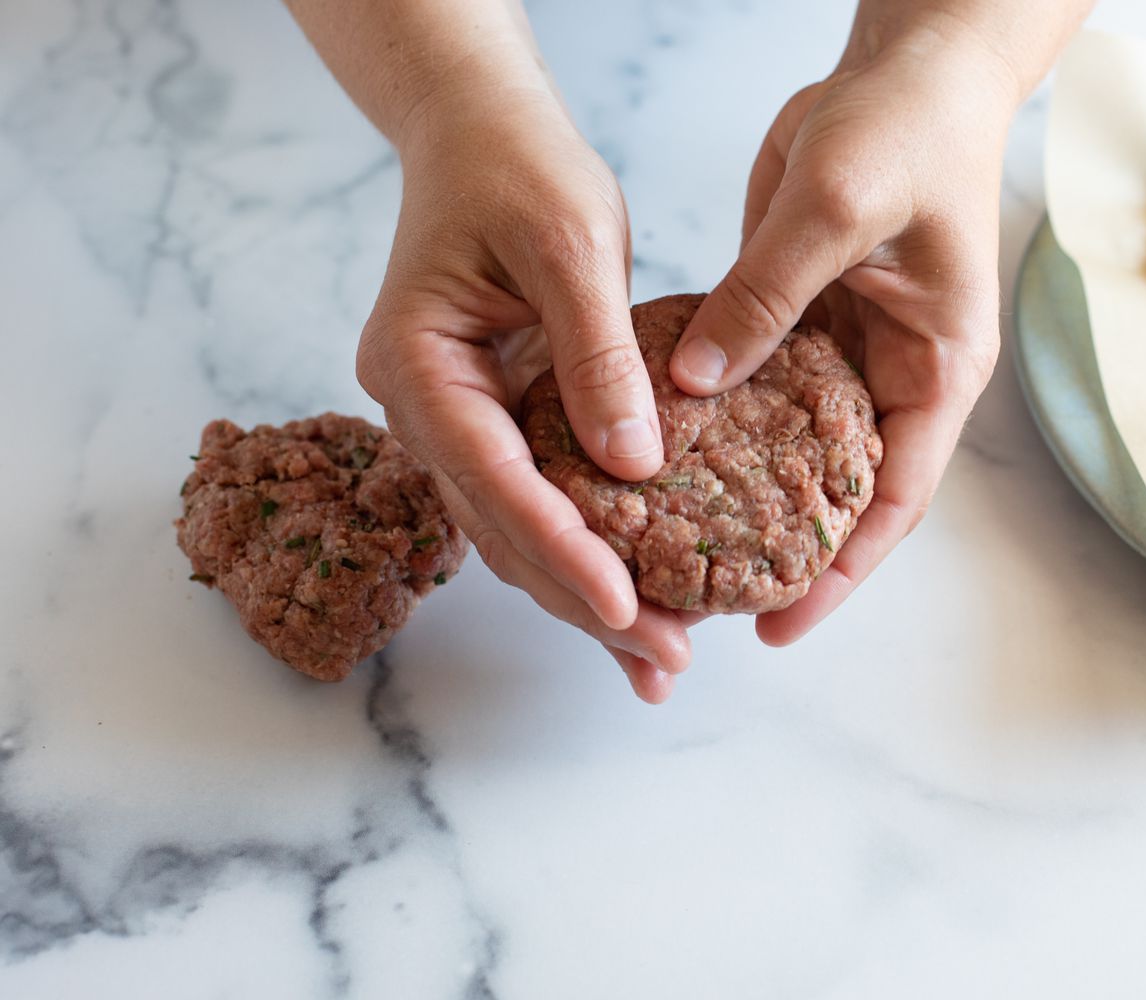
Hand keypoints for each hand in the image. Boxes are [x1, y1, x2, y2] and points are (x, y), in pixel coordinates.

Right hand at [355, 93, 691, 702]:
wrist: (482, 137)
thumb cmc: (520, 170)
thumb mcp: (572, 244)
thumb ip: (598, 356)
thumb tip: (635, 467)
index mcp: (417, 364)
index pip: (493, 478)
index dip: (562, 550)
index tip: (628, 610)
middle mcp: (421, 408)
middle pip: (502, 529)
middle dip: (584, 599)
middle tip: (665, 661)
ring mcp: (450, 422)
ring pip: (516, 532)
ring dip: (585, 595)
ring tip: (658, 658)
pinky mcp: (492, 424)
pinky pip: (534, 503)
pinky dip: (583, 552)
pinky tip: (631, 602)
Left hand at [669, 25, 1015, 645]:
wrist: (907, 65)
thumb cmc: (909, 128)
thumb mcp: (838, 207)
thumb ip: (768, 296)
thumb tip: (694, 384)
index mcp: (936, 368)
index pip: (896, 498)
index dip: (844, 571)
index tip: (782, 622)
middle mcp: (893, 372)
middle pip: (837, 491)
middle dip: (780, 552)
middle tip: (705, 603)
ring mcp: (843, 347)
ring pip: (789, 446)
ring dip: (738, 495)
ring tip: (671, 547)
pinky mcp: (797, 315)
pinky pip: (755, 384)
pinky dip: (714, 420)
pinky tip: (657, 450)